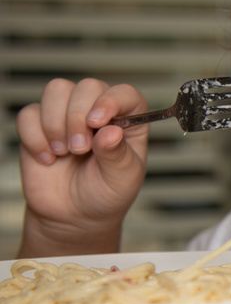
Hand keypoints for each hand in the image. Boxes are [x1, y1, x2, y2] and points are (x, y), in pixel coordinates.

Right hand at [15, 78, 149, 256]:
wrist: (74, 216)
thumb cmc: (106, 194)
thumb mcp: (122, 179)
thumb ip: (117, 155)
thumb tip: (111, 132)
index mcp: (128, 120)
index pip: (124, 93)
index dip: (111, 100)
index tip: (98, 122)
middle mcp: (99, 111)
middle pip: (87, 87)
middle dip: (79, 118)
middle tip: (81, 149)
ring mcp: (68, 115)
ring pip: (56, 90)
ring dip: (56, 123)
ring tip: (65, 152)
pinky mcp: (39, 126)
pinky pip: (28, 114)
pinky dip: (35, 137)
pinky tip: (48, 158)